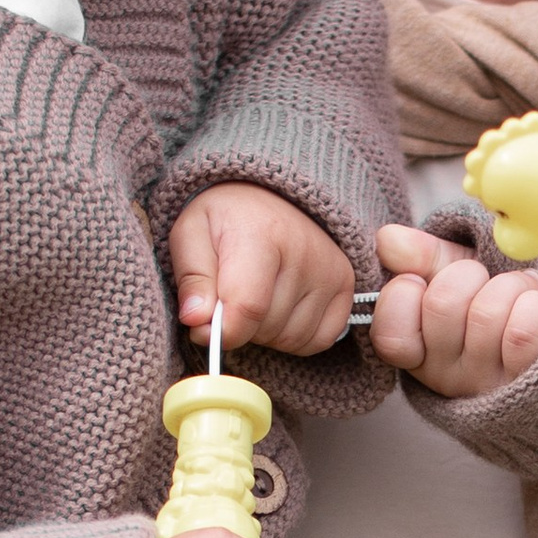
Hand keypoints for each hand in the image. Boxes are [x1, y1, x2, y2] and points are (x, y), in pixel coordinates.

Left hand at [168, 181, 357, 354]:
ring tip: (256, 300)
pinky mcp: (346, 286)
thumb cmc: (225, 220)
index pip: (248, 308)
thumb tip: (196, 320)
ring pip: (291, 339)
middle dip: (241, 327)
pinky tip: (281, 310)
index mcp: (262, 233)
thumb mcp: (191, 234)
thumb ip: (192, 278)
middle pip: (267, 327)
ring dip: (266, 334)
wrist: (269, 196)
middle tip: (230, 299)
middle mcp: (306, 252)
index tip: (204, 329)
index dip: (222, 331)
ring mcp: (331, 271)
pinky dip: (294, 337)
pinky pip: (318, 340)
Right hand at [369, 223, 537, 396]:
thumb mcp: (451, 275)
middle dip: (468, 274)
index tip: (422, 281)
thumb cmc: (492, 301)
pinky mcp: (528, 381)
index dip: (404, 293)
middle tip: (484, 279)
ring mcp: (485, 383)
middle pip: (442, 305)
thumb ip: (418, 257)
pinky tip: (537, 304)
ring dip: (510, 284)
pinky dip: (535, 303)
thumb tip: (388, 240)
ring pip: (486, 313)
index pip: (390, 334)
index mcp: (415, 352)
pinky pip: (523, 331)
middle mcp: (444, 377)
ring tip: (520, 289)